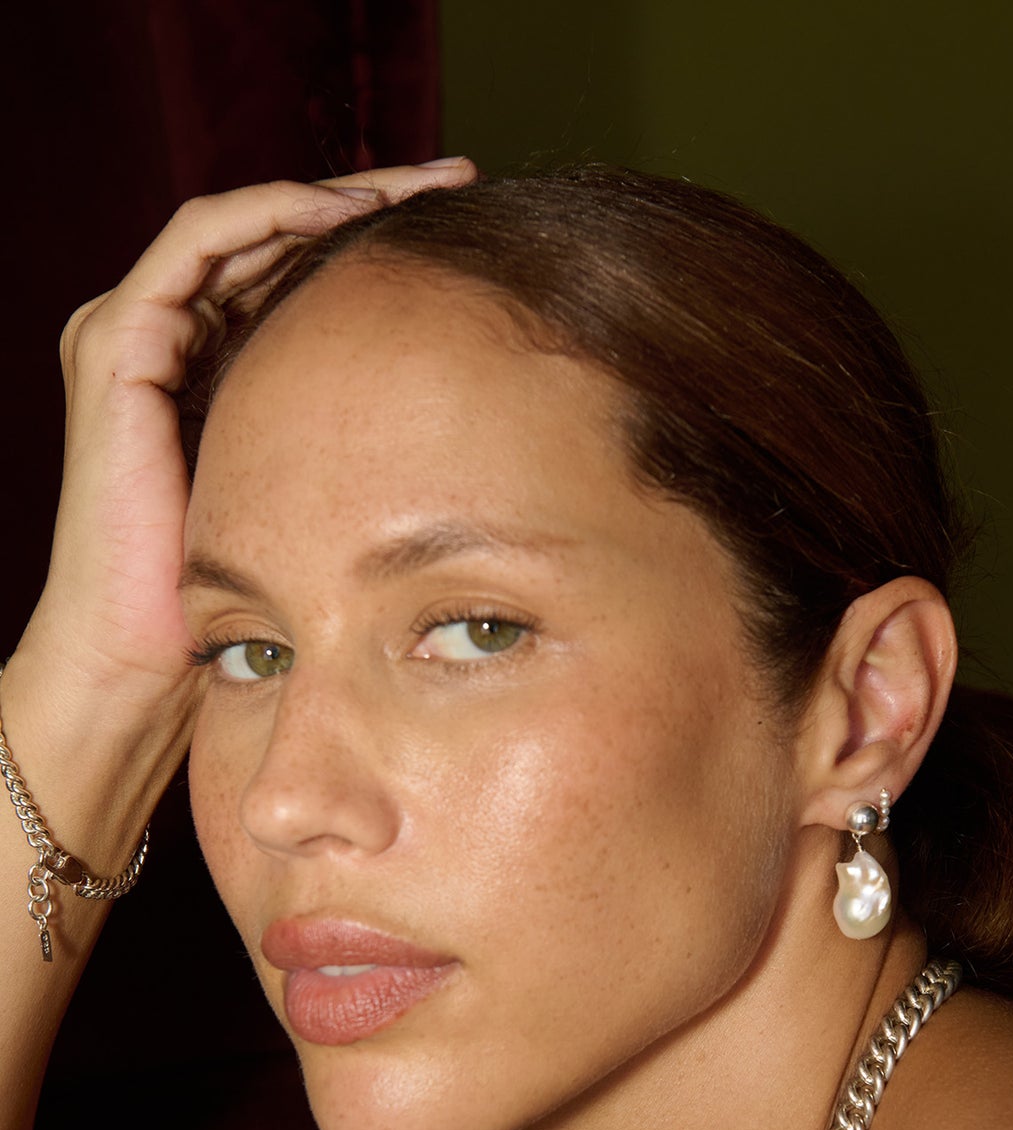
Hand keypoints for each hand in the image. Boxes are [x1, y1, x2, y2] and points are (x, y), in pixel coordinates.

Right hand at [15, 161, 476, 724]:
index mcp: (219, 365)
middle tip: (457, 181)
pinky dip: (270, 215)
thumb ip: (367, 442)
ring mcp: (139, 333)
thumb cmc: (244, 596)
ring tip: (419, 188)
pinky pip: (198, 243)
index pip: (299, 268)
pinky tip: (343, 217)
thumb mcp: (330, 497)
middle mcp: (175, 337)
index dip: (379, 240)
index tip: (467, 229)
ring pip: (244, 221)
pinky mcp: (121, 344)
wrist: (151, 653)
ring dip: (332, 192)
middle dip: (371, 200)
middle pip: (278, 232)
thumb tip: (478, 421)